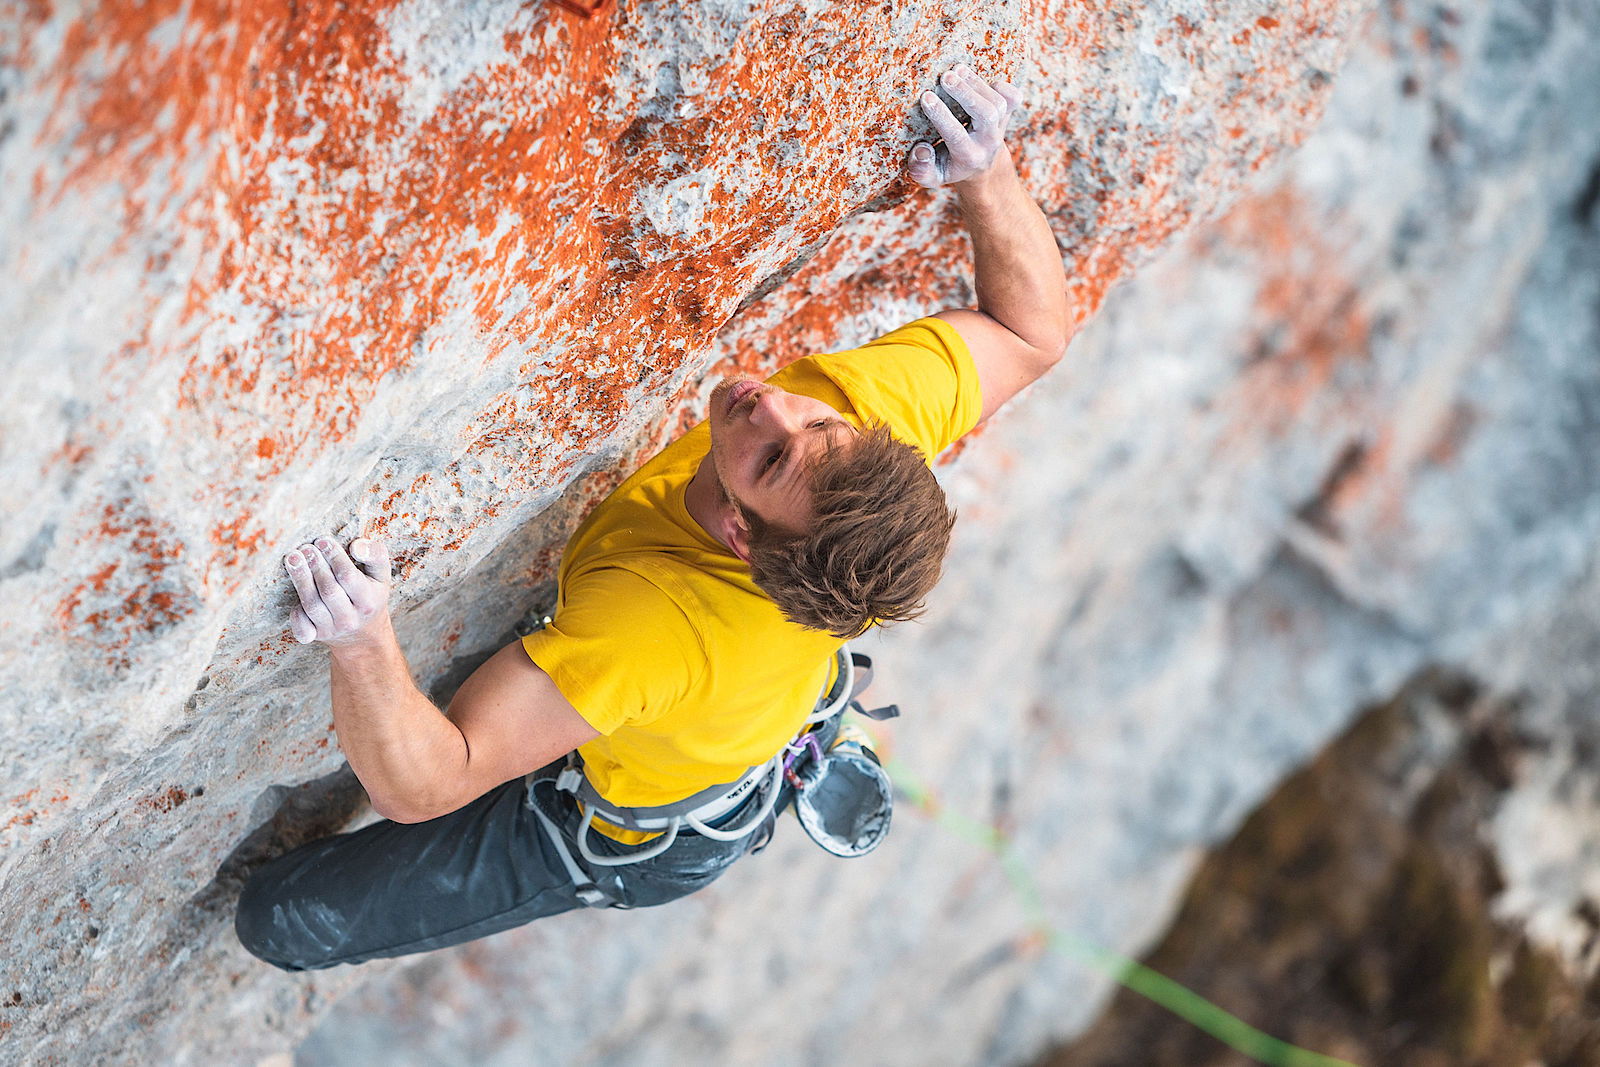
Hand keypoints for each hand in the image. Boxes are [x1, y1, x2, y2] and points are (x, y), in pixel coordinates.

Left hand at [284, 536, 391, 646]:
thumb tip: (356, 546)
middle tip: (306, 547)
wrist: (364, 634)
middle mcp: (351, 619)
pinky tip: (292, 588)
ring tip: (293, 558)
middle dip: (315, 566)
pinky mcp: (316, 636)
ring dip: (300, 579)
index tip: (322, 540)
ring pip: (312, 605)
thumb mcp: (381, 575)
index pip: (349, 577)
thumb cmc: (370, 595)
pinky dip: (296, 611)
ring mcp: (332, 629)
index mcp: (368, 602)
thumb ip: (376, 555)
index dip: (334, 557)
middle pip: (329, 590)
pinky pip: (301, 626)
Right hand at [906, 64, 1021, 189]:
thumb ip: (921, 170)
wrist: (982, 167)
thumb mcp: (932, 176)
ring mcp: (1001, 128)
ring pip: (997, 102)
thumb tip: (921, 149)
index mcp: (968, 158)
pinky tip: (979, 79)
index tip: (926, 96)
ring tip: (956, 70)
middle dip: (965, 93)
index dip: (941, 115)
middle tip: (945, 77)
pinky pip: (1013, 98)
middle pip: (985, 114)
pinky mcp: (1008, 115)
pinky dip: (1000, 86)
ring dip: (976, 83)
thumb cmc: (950, 167)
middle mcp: (988, 143)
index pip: (956, 135)